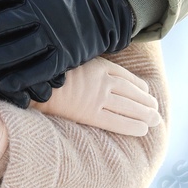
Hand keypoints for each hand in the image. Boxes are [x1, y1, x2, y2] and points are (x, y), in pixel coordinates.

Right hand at [30, 55, 160, 135]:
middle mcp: (103, 81)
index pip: (126, 77)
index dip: (139, 86)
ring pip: (129, 107)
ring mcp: (98, 98)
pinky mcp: (90, 114)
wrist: (32, 82)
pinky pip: (117, 122)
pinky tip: (143, 129)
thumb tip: (95, 66)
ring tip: (155, 119)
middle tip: (156, 108)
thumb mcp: (71, 58)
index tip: (145, 91)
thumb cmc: (48, 71)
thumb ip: (86, 61)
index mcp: (99, 65)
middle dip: (146, 101)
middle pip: (132, 92)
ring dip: (145, 114)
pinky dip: (133, 125)